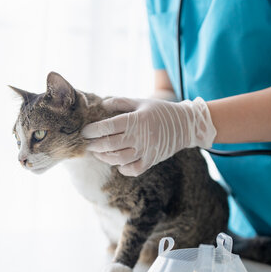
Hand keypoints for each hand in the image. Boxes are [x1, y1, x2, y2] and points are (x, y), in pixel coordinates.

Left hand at [82, 97, 215, 176]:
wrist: (186, 125)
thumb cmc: (160, 111)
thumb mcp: (141, 101)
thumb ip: (121, 102)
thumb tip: (103, 104)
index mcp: (136, 120)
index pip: (108, 126)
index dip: (92, 130)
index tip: (84, 132)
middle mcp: (140, 136)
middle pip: (110, 144)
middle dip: (94, 145)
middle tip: (86, 145)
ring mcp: (146, 150)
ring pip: (119, 159)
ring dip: (105, 158)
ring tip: (98, 154)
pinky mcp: (152, 161)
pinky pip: (133, 170)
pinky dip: (123, 169)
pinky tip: (117, 163)